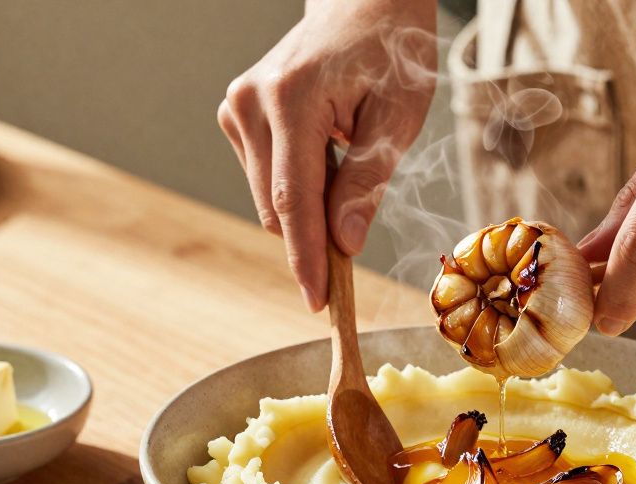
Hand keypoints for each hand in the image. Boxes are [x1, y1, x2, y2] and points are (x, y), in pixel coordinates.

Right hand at [218, 0, 435, 310]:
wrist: (363, 2)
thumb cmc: (391, 50)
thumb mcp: (398, 116)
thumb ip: (367, 181)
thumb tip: (345, 244)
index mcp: (292, 99)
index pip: (294, 200)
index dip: (307, 259)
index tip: (318, 302)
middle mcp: (252, 102)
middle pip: (276, 207)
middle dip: (313, 239)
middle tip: (352, 254)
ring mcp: (238, 107)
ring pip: (268, 198)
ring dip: (307, 208)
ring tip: (348, 166)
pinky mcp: (237, 114)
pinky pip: (265, 177)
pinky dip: (297, 187)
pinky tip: (327, 156)